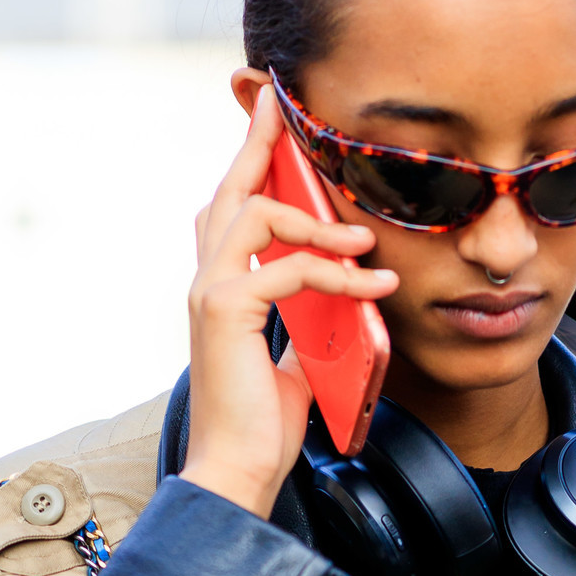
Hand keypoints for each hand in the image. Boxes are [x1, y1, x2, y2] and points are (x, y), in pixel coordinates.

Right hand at [180, 85, 396, 519]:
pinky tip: (369, 282)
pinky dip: (332, 271)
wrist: (237, 472)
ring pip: (260, 217)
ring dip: (318, 222)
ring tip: (365, 240)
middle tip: (283, 104)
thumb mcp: (293, 361)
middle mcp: (206, 281)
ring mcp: (210, 292)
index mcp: (220, 288)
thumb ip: (306, 323)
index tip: (273, 124)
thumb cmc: (261, 426)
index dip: (249, 164)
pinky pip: (285, 268)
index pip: (232, 211)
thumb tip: (342, 302)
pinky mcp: (225, 311)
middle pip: (233, 191)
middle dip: (261, 143)